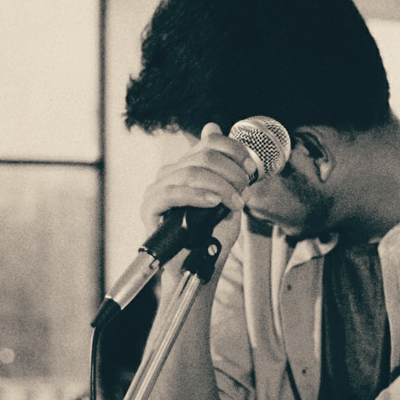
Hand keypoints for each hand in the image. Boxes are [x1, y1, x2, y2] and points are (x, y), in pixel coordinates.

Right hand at [141, 123, 256, 264]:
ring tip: (233, 203)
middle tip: (243, 191)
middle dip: (231, 172)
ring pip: (191, 172)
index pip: (209, 141)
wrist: (198, 266)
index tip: (250, 168)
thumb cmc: (212, 234)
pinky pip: (172, 193)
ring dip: (220, 186)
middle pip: (203, 156)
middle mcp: (172, 172)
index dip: (234, 150)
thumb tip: (219, 132)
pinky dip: (197, 195)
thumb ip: (229, 171)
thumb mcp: (229, 199)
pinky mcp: (150, 207)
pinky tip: (213, 202)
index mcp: (189, 165)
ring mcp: (158, 188)